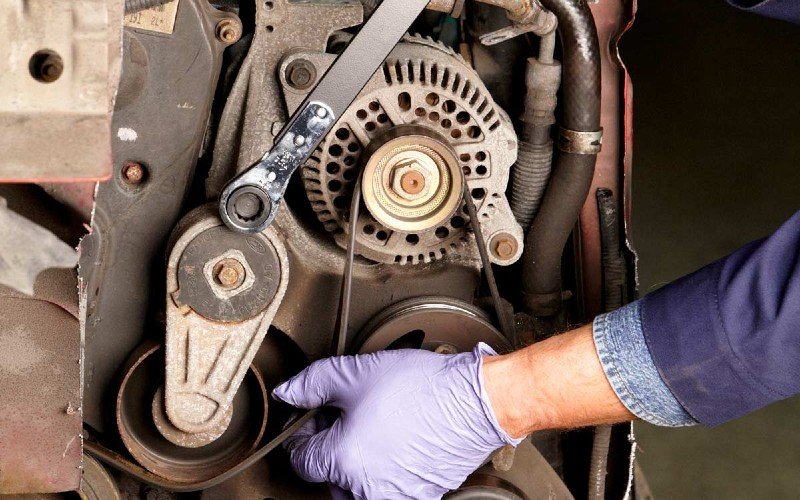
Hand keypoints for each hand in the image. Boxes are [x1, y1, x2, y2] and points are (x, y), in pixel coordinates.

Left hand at [272, 343, 520, 498]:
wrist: (477, 401)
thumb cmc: (423, 388)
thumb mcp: (357, 373)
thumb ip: (312, 382)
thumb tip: (288, 392)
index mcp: (344, 460)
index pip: (301, 458)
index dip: (303, 432)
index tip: (314, 418)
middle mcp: (366, 489)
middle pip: (329, 478)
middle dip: (332, 448)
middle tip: (347, 417)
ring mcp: (396, 496)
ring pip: (357, 488)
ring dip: (356, 464)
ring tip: (374, 429)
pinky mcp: (421, 496)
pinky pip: (389, 489)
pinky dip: (385, 470)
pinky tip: (397, 440)